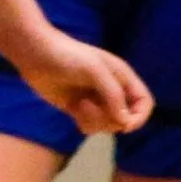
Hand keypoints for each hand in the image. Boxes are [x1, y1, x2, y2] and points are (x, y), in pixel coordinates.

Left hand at [16, 30, 154, 134]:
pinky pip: (92, 127)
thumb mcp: (95, 70)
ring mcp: (97, 101)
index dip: (139, 117)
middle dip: (111, 120)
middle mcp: (113, 90)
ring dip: (95, 121)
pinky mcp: (80, 109)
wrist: (36, 55)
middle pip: (126, 118)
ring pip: (109, 125)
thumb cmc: (68, 56)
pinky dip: (85, 123)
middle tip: (92, 108)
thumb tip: (124, 121)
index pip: (144, 103)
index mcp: (123, 77)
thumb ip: (113, 95)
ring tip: (79, 105)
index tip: (125, 125)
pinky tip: (73, 110)